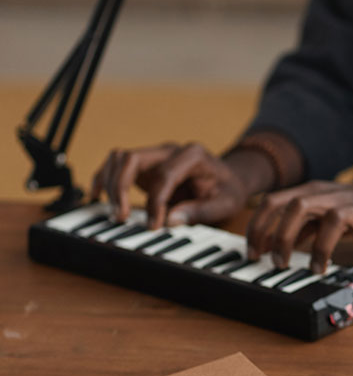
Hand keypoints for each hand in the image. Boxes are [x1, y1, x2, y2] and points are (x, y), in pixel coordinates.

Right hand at [90, 142, 264, 228]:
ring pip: (119, 159)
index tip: (154, 225)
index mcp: (193, 155)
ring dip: (109, 184)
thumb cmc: (229, 190)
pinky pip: (116, 166)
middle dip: (120, 188)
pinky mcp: (145, 166)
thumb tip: (170, 221)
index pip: (164, 175)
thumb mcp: (226, 203)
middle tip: (121, 217)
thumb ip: (200, 211)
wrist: (231, 179)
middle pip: (131, 158)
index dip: (155, 202)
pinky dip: (103, 179)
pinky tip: (97, 197)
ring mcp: (155, 156)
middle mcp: (170, 150)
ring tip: (114, 213)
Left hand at [246, 175, 352, 271]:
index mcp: (314, 192)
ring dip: (320, 250)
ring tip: (316, 270)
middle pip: (297, 207)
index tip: (253, 253)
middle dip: (282, 237)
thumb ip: (300, 223)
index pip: (273, 202)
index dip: (258, 228)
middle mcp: (333, 197)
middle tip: (278, 263)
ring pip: (333, 221)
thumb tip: (270, 244)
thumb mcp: (325, 207)